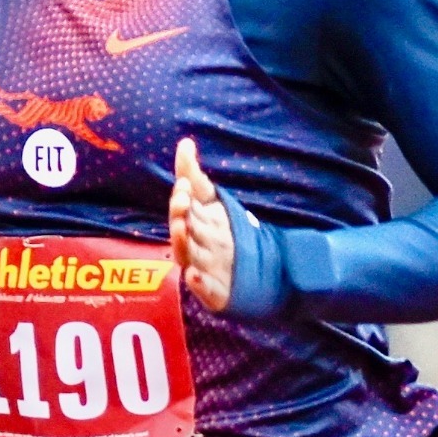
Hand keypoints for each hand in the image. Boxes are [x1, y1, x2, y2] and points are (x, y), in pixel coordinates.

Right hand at [169, 138, 233, 311]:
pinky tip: (195, 276)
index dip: (182, 199)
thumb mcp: (212, 203)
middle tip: (182, 203)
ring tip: (181, 229)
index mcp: (195, 224)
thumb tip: (185, 143)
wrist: (257, 271)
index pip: (185, 209)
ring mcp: (203, 269)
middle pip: (183, 230)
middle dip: (180, 216)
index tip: (185, 186)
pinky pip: (204, 290)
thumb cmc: (223, 235)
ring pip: (188, 257)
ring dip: (182, 244)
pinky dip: (198, 284)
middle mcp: (195, 246)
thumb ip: (193, 175)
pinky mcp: (214, 293)